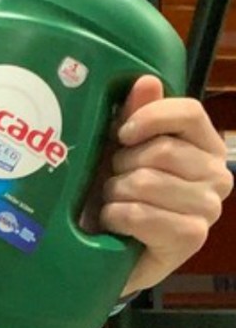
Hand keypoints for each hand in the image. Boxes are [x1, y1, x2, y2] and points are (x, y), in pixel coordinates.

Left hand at [100, 75, 231, 293]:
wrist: (109, 247)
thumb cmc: (118, 191)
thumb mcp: (119, 149)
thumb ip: (134, 115)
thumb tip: (147, 80)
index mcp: (205, 145)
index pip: (190, 112)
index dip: (150, 117)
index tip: (122, 134)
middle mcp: (218, 175)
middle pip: (162, 150)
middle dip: (122, 164)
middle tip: (114, 179)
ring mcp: (209, 208)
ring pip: (147, 182)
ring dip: (115, 192)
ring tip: (114, 201)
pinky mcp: (192, 238)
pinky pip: (140, 214)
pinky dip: (116, 216)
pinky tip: (115, 222)